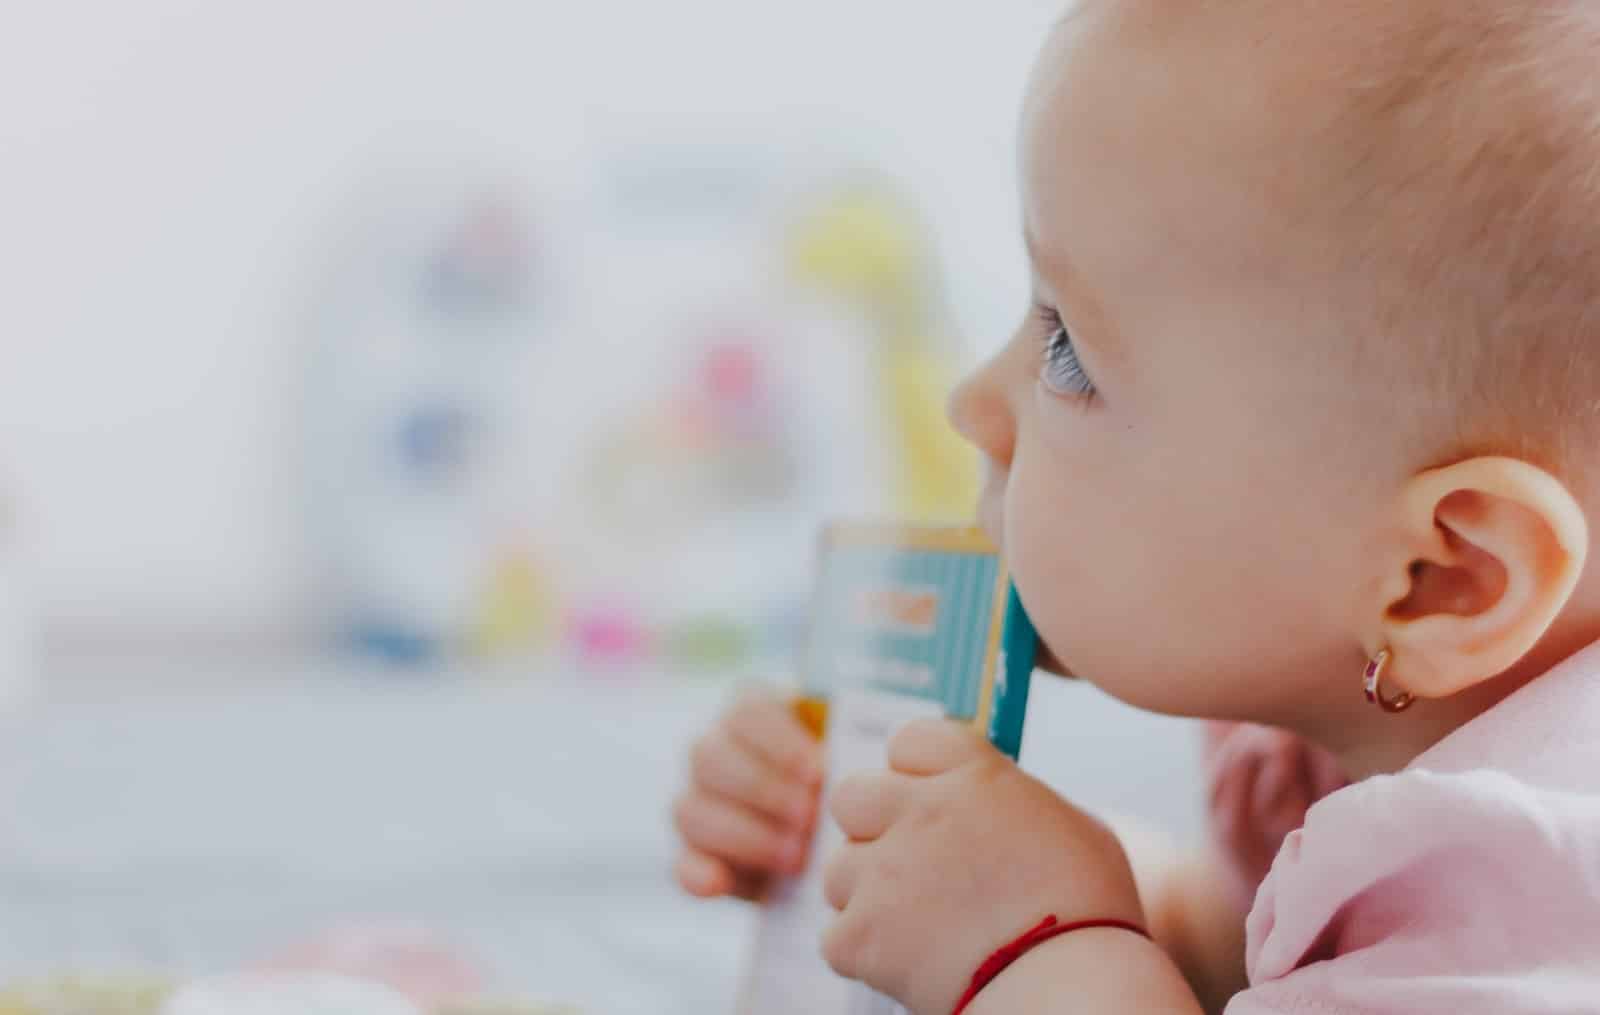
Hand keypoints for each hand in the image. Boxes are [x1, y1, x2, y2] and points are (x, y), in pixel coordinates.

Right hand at [673, 686, 823, 899]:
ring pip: (691, 810)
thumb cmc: (839, 780)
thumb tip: (848, 760)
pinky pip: (680, 864)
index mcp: (748, 713)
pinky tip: (719, 883)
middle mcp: (711, 751)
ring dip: (744, 836)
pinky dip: (696, 874)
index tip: (817, 772)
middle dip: (763, 790)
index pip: (746, 711)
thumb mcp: (843, 754)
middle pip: (710, 757)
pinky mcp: (693, 856)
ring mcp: (694, 803)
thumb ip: (842, 749)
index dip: (779, 742)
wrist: (824, 833)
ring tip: (795, 858)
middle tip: (809, 818)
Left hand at [820, 719, 1144, 1014]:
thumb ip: (1015, 802)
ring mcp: (884, 872)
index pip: (909, 741)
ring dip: (867, 896)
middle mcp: (920, 812)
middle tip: (907, 865)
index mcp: (974, 775)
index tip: (927, 800)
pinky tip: (910, 963)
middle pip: (851, 797)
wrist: (1070, 985)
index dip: (914, 773)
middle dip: (871, 827)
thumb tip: (992, 807)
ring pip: (839, 870)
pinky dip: (865, 954)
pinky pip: (837, 936)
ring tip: (919, 926)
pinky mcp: (861, 934)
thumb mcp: (1072, 825)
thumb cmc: (1090, 912)